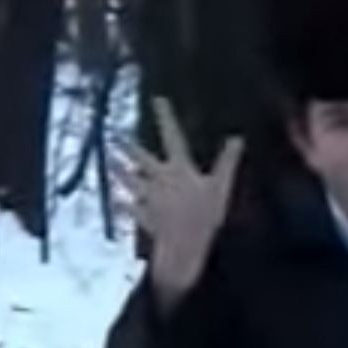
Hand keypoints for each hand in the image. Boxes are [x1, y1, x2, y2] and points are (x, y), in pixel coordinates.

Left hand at [111, 96, 244, 294]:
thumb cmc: (206, 216)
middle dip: (130, 148)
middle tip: (117, 137)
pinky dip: (122, 204)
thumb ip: (228, 161)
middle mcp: (159, 180)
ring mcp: (149, 199)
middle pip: (142, 159)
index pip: (172, 137)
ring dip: (120, 172)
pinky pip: (130, 209)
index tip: (158, 100)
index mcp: (179, 169)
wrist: (185, 247)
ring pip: (130, 181)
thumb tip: (237, 138)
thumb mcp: (223, 187)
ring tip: (110, 162)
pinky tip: (115, 200)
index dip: (165, 117)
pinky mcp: (145, 218)